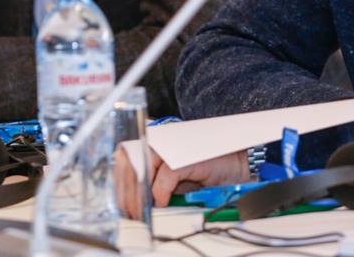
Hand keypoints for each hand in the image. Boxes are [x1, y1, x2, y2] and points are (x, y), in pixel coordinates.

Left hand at [116, 147, 248, 218]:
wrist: (234, 164)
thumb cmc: (204, 169)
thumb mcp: (172, 175)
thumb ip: (152, 180)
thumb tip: (133, 198)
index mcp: (153, 142)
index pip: (126, 159)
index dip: (120, 182)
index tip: (120, 201)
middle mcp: (159, 140)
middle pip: (131, 165)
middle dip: (127, 193)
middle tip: (130, 212)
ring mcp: (171, 146)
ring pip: (143, 170)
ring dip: (140, 196)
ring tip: (141, 212)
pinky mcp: (184, 157)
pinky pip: (164, 178)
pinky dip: (160, 194)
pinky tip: (161, 204)